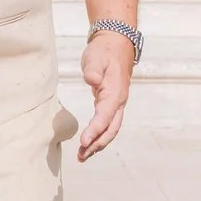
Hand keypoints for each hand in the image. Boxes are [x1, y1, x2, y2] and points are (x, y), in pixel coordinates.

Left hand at [76, 29, 133, 160]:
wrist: (115, 44)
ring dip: (97, 143)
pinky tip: (87, 142)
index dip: (95, 130)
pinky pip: (106, 123)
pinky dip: (97, 135)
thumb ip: (93, 69)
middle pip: (111, 129)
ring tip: (82, 156)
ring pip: (110, 129)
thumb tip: (92, 80)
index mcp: (115, 92)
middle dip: (97, 144)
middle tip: (81, 156)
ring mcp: (116, 104)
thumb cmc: (104, 50)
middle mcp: (118, 101)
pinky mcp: (110, 104)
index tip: (84, 141)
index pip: (105, 116)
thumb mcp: (96, 57)